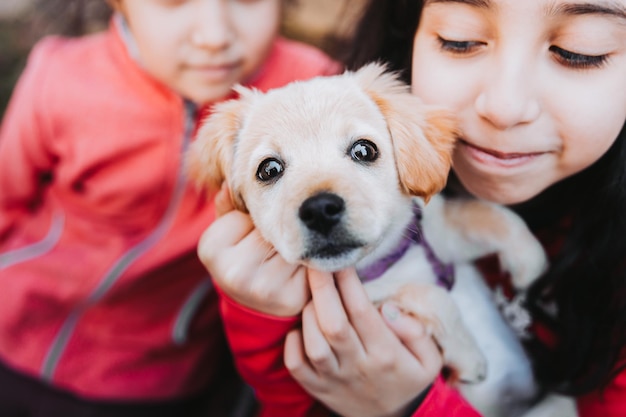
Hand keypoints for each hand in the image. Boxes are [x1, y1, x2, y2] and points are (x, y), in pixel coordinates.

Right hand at [197, 183, 309, 316]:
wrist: (253, 307)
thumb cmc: (241, 258)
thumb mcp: (228, 231)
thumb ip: (229, 207)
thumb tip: (231, 184)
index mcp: (210, 248)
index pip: (249, 211)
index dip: (258, 215)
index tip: (255, 225)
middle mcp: (233, 271)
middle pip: (271, 227)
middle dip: (279, 227)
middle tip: (277, 235)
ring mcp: (263, 287)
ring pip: (291, 242)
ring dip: (297, 242)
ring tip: (289, 249)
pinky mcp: (290, 297)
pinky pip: (308, 261)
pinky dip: (309, 258)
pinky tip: (301, 263)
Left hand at [284, 268, 442, 416]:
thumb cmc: (409, 379)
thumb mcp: (429, 359)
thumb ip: (415, 332)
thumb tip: (388, 309)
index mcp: (386, 353)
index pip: (363, 311)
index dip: (348, 282)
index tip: (341, 259)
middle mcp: (359, 366)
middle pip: (333, 324)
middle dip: (321, 288)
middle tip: (314, 262)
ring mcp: (335, 380)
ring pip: (314, 344)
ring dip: (308, 314)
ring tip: (311, 294)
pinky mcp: (318, 390)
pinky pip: (296, 366)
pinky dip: (292, 344)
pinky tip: (299, 327)